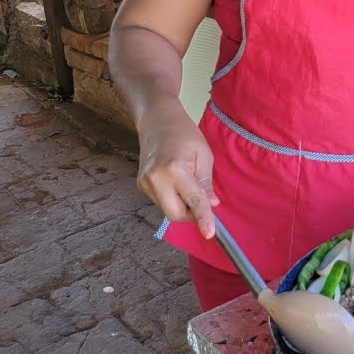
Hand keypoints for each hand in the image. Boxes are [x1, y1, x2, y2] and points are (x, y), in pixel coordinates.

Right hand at [136, 99, 219, 238]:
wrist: (156, 120)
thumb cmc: (183, 133)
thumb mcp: (203, 154)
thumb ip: (206, 183)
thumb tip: (212, 204)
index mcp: (175, 169)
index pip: (192, 200)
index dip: (202, 218)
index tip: (210, 233)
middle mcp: (156, 178)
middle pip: (176, 214)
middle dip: (192, 214)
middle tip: (203, 198)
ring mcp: (145, 183)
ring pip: (168, 210)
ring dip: (182, 205)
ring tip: (187, 182)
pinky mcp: (141, 185)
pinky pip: (161, 202)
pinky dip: (173, 198)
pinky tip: (176, 182)